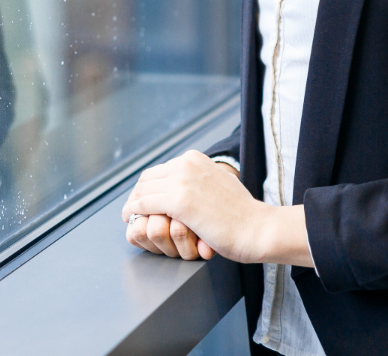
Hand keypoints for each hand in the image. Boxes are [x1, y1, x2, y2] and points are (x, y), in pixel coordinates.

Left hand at [120, 150, 311, 265]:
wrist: (258, 228)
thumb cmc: (242, 214)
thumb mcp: (219, 183)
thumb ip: (199, 180)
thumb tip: (184, 187)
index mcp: (194, 158)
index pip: (159, 170)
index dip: (147, 187)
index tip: (141, 200)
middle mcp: (186, 163)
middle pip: (147, 178)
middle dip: (136, 195)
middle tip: (131, 210)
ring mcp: (182, 180)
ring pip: (142, 190)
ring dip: (133, 205)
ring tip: (129, 217)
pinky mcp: (178, 201)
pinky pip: (144, 204)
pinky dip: (134, 212)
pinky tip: (130, 219)